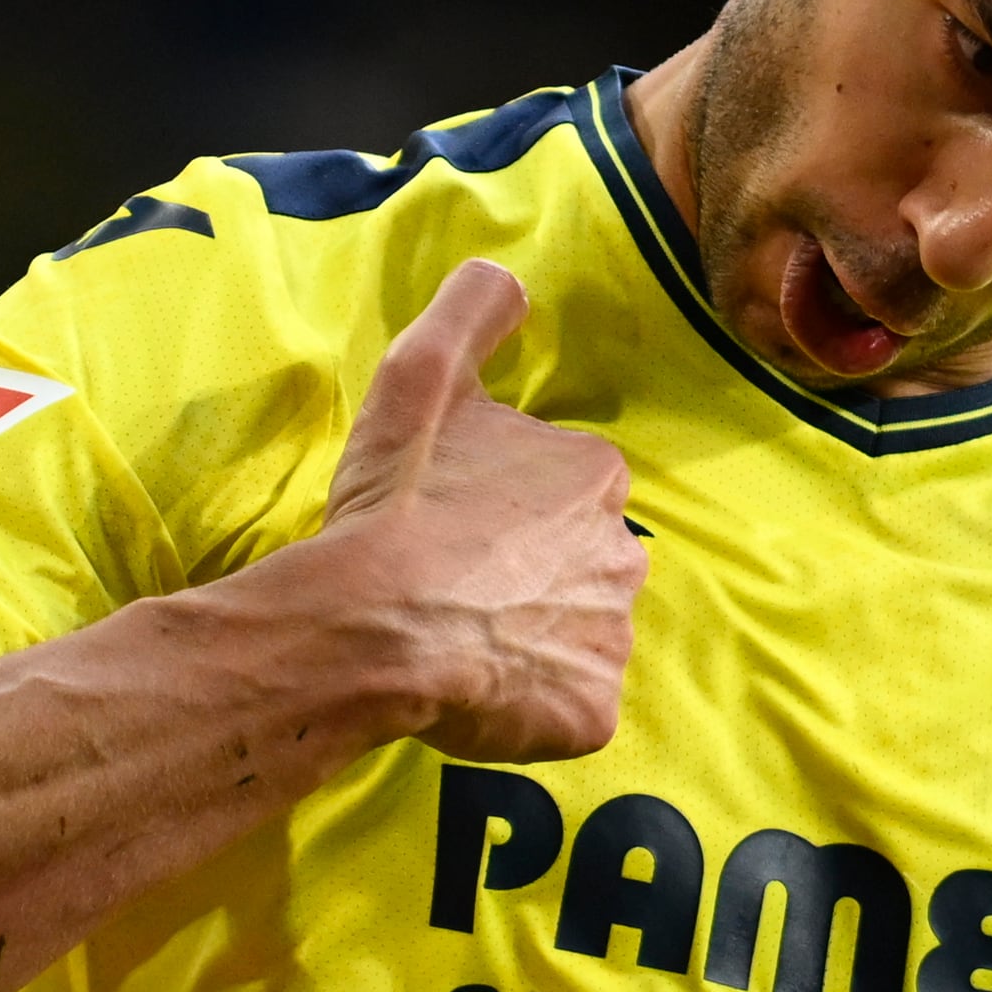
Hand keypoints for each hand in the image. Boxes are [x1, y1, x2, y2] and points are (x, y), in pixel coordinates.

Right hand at [318, 258, 644, 762]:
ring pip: (574, 637)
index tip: (448, 525)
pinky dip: (529, 709)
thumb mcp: (421, 376)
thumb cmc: (395, 503)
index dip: (499, 510)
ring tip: (456, 640)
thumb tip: (507, 277)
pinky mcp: (592, 713)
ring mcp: (611, 640)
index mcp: (592, 474)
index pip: (560, 492)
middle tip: (450, 588)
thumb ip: (471, 313)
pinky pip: (568, 711)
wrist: (368, 623)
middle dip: (525, 576)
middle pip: (577, 564)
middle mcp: (623, 552)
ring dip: (528, 640)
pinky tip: (473, 691)